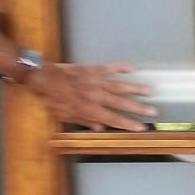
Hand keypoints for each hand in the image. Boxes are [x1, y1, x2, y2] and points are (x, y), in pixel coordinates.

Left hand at [25, 62, 157, 132]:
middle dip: (138, 108)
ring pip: (119, 86)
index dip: (128, 124)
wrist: (41, 78)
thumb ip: (83, 121)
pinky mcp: (93, 70)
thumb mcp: (64, 116)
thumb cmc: (52, 99)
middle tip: (153, 111)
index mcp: (89, 109)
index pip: (113, 119)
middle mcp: (95, 96)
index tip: (141, 128)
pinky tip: (132, 68)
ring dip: (135, 89)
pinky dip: (120, 67)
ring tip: (149, 91)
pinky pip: (109, 68)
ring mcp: (95, 81)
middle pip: (120, 104)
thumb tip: (101, 127)